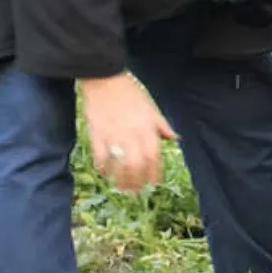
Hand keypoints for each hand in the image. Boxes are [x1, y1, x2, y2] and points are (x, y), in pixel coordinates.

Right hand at [78, 72, 177, 192]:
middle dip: (138, 183)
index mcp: (147, 130)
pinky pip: (100, 157)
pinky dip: (103, 168)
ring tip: (122, 188)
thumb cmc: (131, 94)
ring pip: (119, 166)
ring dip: (121, 180)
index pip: (154, 158)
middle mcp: (132, 136)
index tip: (154, 184)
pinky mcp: (96, 135)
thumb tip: (175, 138)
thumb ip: (162, 126)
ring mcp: (113, 137)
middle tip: (136, 192)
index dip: (154, 174)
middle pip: (137, 167)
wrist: (105, 80)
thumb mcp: (152, 109)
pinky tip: (105, 174)